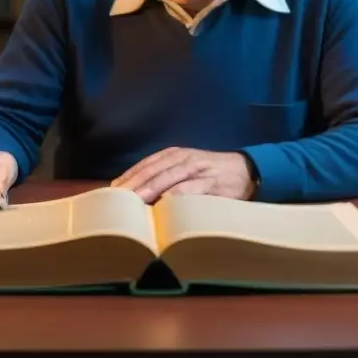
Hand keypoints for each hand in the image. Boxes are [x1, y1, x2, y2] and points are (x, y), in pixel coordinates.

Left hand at [111, 147, 253, 203]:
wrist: (245, 170)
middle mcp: (183, 159)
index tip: (112, 190)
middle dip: (134, 184)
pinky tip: (165, 202)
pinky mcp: (212, 183)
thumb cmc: (209, 174)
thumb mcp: (185, 170)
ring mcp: (198, 170)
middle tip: (118, 198)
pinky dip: (178, 195)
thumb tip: (136, 194)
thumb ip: (164, 178)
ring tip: (135, 200)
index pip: (146, 165)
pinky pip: (192, 189)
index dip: (128, 177)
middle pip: (153, 170)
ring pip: (169, 177)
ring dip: (151, 188)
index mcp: (174, 155)